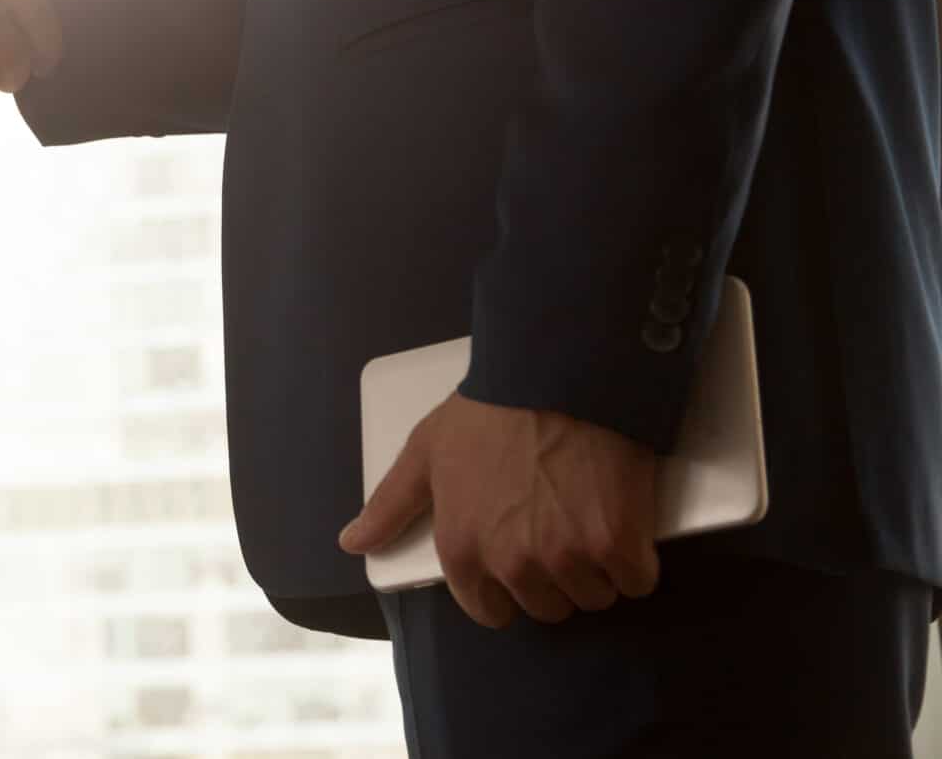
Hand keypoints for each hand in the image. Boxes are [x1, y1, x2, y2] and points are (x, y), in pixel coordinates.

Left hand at [338, 394, 660, 628]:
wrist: (558, 375)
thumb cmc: (487, 411)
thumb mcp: (425, 452)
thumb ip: (389, 505)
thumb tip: (351, 543)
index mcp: (462, 548)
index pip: (489, 610)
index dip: (507, 589)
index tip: (521, 558)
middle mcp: (512, 563)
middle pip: (546, 607)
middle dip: (554, 577)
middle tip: (559, 525)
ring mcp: (567, 558)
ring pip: (592, 596)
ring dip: (597, 571)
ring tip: (589, 517)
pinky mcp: (618, 546)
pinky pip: (636, 581)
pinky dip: (636, 560)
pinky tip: (626, 521)